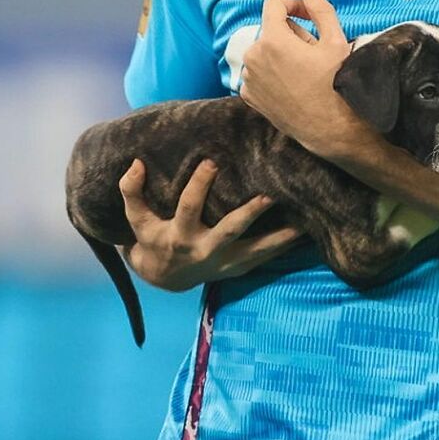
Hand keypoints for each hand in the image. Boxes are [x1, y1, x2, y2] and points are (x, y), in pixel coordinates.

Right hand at [118, 158, 303, 290]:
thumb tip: (135, 163)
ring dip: (280, 238)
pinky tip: (306, 234)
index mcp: (179, 235)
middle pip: (229, 231)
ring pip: (256, 251)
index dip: (198, 185)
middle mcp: (204, 250)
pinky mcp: (238, 268)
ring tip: (304, 224)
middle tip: (269, 196)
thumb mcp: (136, 220)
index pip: (189, 206)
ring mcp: (224, 262)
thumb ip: (132, 192)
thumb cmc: (152, 240)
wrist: (165, 278)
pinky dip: (284, 247)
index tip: (212, 162)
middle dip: (249, 214)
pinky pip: (265, 258)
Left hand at [240, 0, 361, 158]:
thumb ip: (321, 10)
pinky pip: (258, 71)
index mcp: (272, 40)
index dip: (294, 3)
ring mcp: (249, 78)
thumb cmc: (335, 85)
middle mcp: (253, 57)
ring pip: (265, 50)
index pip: (274, 3)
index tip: (308, 14)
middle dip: (292, 33)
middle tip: (315, 50)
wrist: (329, 129)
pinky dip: (272, 72)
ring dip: (282, 53)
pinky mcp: (249, 95)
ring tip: (305, 70)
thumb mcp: (335, 42)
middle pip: (271, 28)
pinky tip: (292, 84)